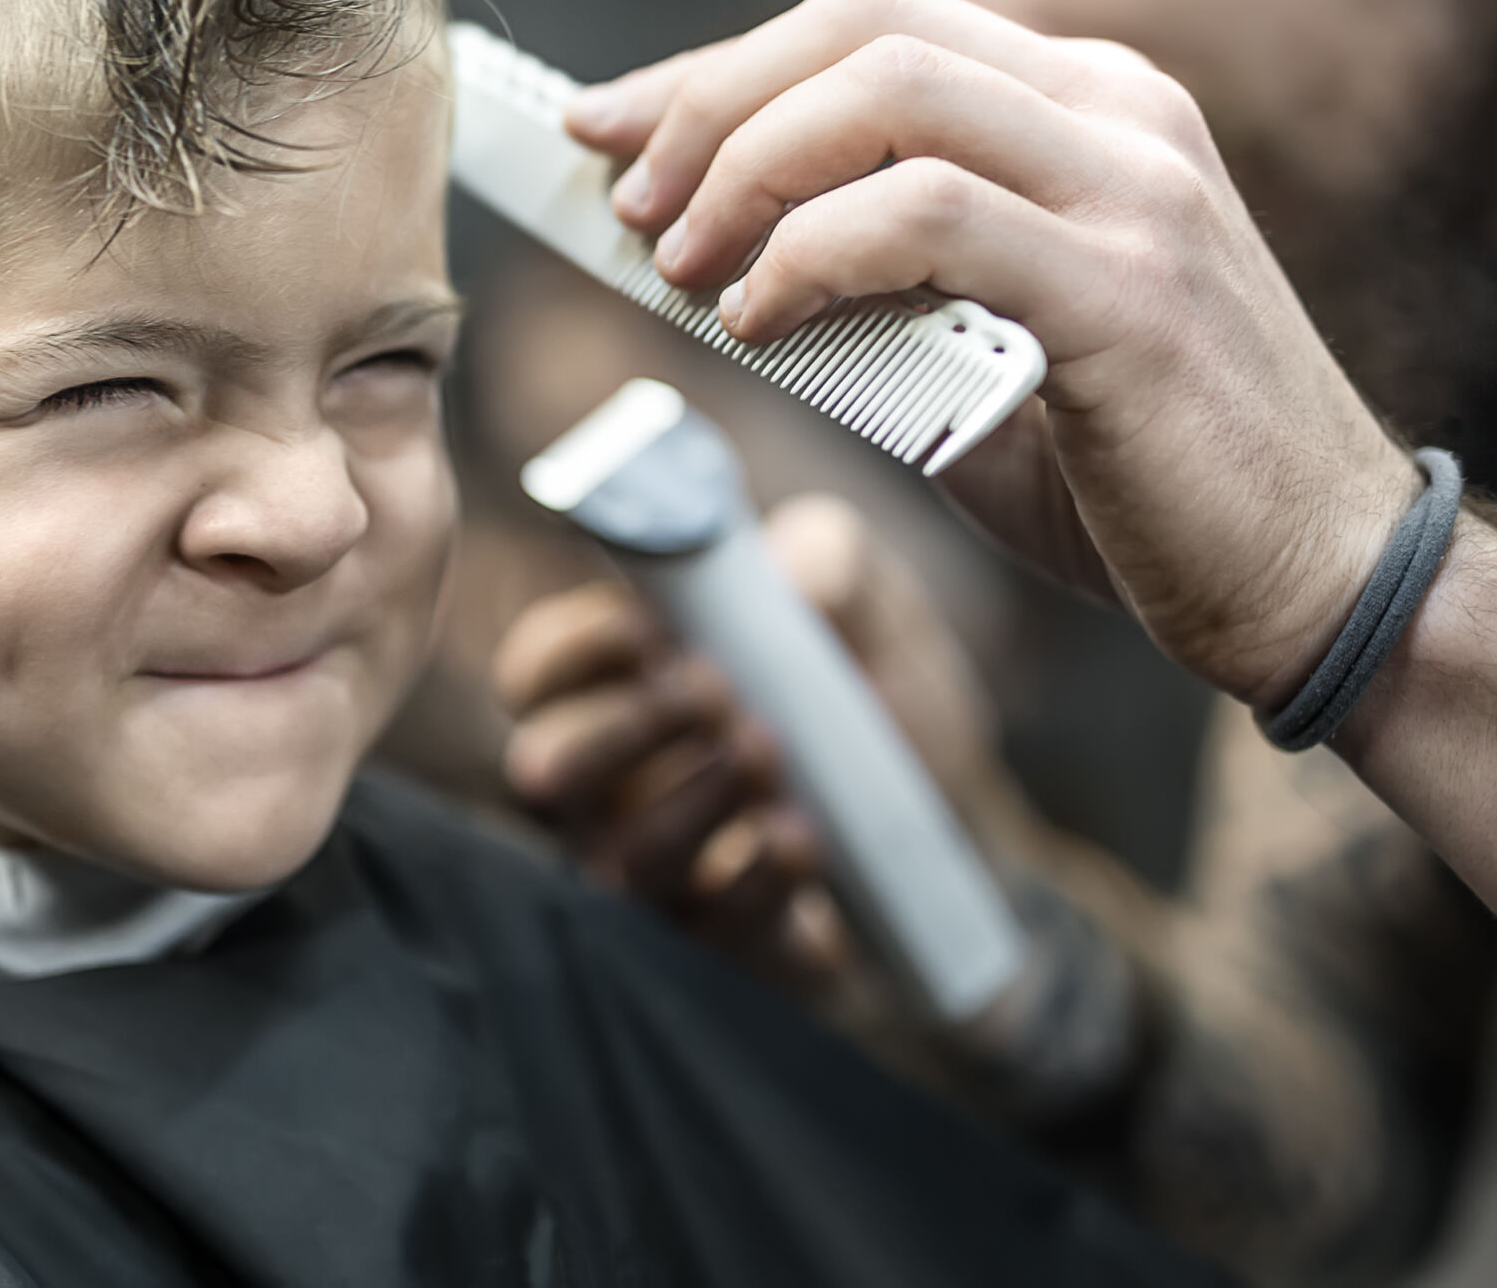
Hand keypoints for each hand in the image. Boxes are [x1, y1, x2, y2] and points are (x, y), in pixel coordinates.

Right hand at [493, 493, 1001, 992]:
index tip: (650, 629)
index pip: (536, 675)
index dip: (574, 651)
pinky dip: (754, 880)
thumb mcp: (863, 593)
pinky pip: (712, 933)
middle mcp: (616, 788)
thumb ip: (827, 554)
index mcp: (618, 687)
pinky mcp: (733, 942)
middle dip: (623, 730)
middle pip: (544, 775)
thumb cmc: (872, 671)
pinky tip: (803, 834)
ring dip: (695, 799)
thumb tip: (793, 575)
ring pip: (625, 860)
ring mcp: (667, 873)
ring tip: (769, 750)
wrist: (960, 788)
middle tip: (712, 693)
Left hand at [573, 0, 1418, 705]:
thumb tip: (702, 268)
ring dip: (745, 173)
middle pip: (862, 26)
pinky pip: (927, 214)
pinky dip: (810, 254)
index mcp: (1086, 107)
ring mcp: (1134, 188)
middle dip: (708, 101)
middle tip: (623, 202)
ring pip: (888, 93)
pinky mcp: (1129, 288)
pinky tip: (755, 318)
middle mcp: (1115, 114)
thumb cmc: (1144, 479)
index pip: (870, 23)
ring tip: (674, 266)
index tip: (605, 126)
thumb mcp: (982, 356)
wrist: (1328, 583)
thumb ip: (873, 291)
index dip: (716, 65)